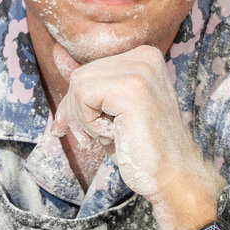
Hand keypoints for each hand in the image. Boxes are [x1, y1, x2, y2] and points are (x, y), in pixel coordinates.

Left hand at [51, 43, 200, 199]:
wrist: (173, 175)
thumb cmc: (141, 147)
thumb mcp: (109, 109)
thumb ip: (89, 81)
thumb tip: (57, 53)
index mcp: (144, 57)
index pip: (88, 69)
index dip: (77, 104)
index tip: (81, 130)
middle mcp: (144, 56)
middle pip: (80, 75)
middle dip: (78, 113)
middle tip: (98, 138)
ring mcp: (140, 69)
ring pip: (78, 84)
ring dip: (84, 119)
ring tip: (109, 135)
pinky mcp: (132, 87)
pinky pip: (83, 96)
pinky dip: (89, 123)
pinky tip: (115, 134)